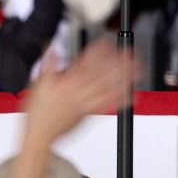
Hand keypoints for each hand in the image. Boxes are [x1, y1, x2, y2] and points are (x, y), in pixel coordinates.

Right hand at [22, 38, 137, 144]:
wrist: (39, 134)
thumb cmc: (39, 111)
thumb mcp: (39, 83)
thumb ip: (49, 63)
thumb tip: (53, 47)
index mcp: (67, 82)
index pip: (86, 62)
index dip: (98, 50)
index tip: (109, 42)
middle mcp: (79, 91)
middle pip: (102, 73)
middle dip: (117, 62)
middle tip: (131, 53)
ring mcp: (86, 102)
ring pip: (108, 88)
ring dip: (124, 78)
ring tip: (138, 70)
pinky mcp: (90, 113)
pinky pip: (107, 106)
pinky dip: (121, 101)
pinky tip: (132, 95)